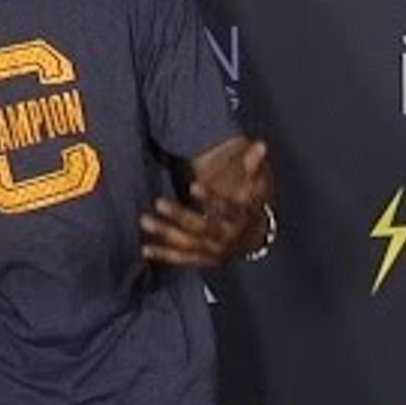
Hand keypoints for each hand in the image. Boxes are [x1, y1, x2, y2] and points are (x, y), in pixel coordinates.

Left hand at [139, 138, 273, 267]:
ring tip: (144, 221)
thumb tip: (260, 145)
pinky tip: (145, 248)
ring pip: (188, 244)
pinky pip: (182, 259)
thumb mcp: (255, 186)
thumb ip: (253, 166)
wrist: (251, 238)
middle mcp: (227, 237)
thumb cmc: (248, 205)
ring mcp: (214, 250)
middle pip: (202, 227)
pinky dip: (164, 255)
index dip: (210, 197)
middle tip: (158, 202)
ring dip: (166, 233)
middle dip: (179, 216)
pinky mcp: (202, 259)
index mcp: (241, 217)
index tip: (192, 185)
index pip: (227, 208)